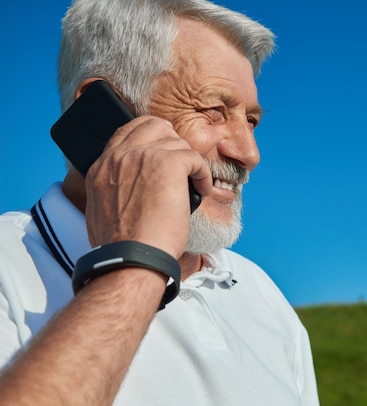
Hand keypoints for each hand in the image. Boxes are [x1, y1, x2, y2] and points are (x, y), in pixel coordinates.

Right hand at [84, 116, 211, 258]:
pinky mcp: (169, 164)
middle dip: (172, 141)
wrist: (131, 257)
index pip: (125, 132)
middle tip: (184, 162)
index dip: (149, 136)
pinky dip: (204, 175)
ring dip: (189, 163)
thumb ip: (112, 189)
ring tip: (194, 184)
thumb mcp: (101, 210)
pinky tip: (203, 190)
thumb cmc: (121, 246)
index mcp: (102, 166)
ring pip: (177, 142)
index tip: (162, 150)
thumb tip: (126, 190)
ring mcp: (144, 156)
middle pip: (153, 125)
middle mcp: (121, 155)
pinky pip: (196, 158)